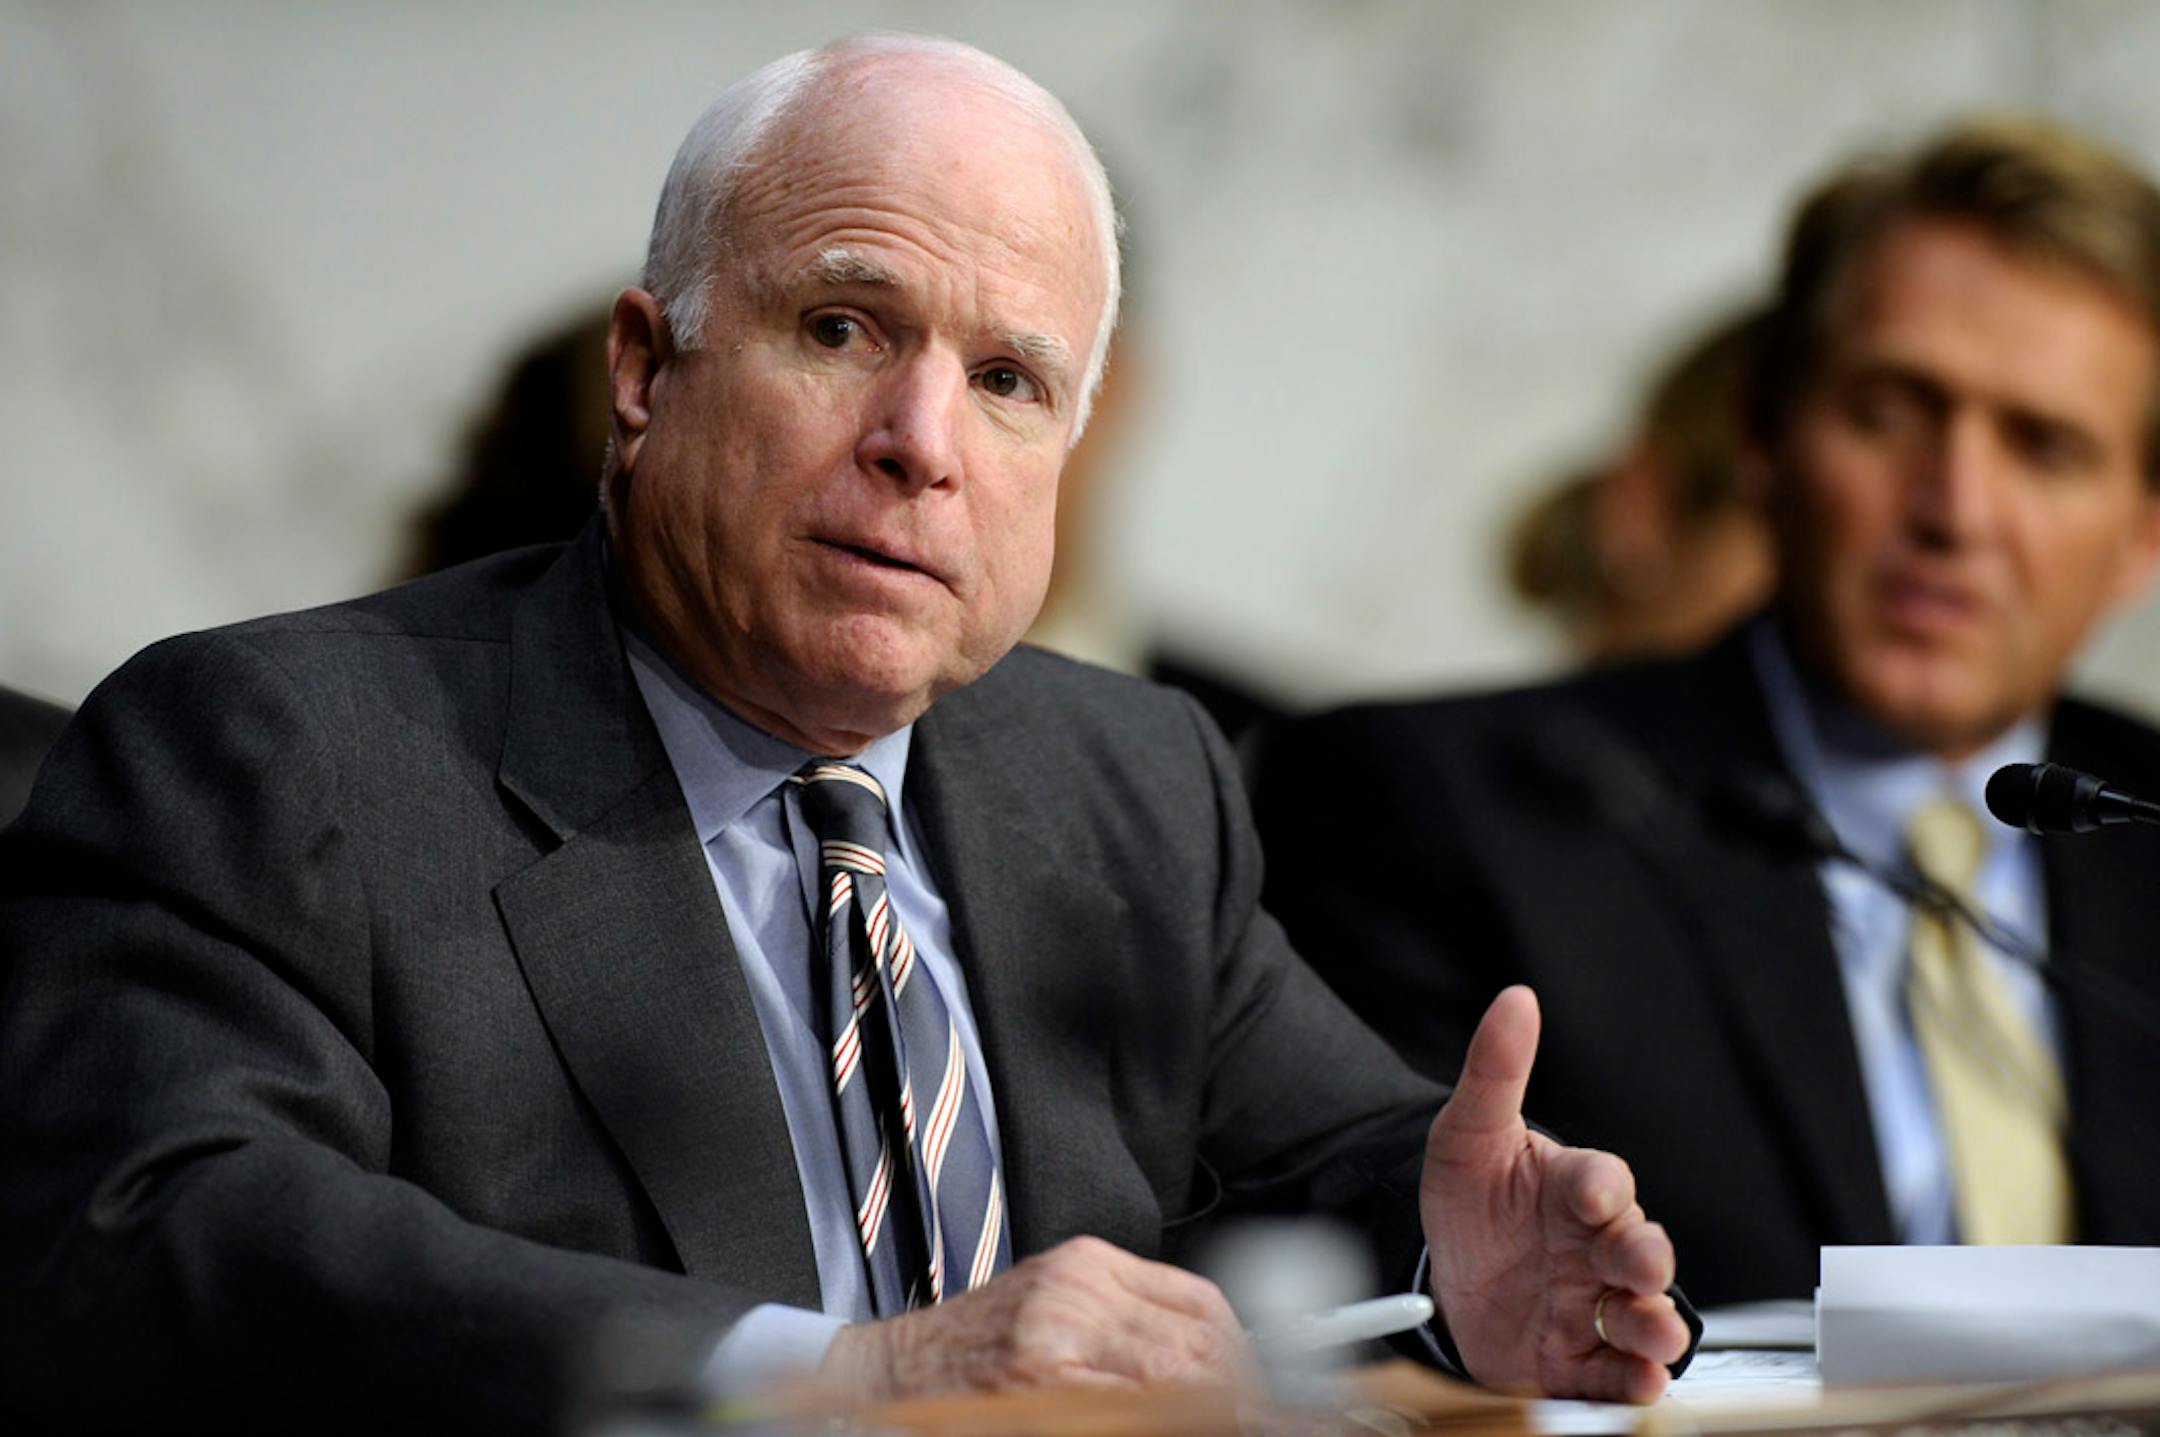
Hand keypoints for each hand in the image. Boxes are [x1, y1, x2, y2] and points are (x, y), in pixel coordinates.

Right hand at [816, 1235, 1252, 1401]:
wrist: (887, 1377)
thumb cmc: (972, 1353)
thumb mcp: (1058, 1310)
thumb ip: (1130, 1327)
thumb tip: (1219, 1372)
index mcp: (1088, 1265)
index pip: (1201, 1304)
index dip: (1244, 1358)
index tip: (1266, 1396)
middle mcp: (1076, 1290)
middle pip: (1198, 1343)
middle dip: (1239, 1394)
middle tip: (1265, 1419)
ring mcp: (1056, 1336)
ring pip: (1174, 1379)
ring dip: (1211, 1407)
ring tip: (1235, 1421)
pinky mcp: (1038, 1380)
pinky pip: (1129, 1407)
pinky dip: (1163, 1416)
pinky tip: (1172, 1422)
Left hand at [1420, 985, 1689, 1402]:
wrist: (1441, 1270)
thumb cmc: (1472, 1197)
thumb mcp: (1467, 1134)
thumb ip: (1494, 1070)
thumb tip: (1515, 999)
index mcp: (1576, 1188)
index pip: (1603, 1178)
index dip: (1603, 1186)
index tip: (1593, 1192)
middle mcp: (1596, 1246)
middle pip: (1638, 1248)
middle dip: (1646, 1257)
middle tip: (1641, 1264)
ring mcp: (1591, 1303)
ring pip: (1641, 1312)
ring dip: (1655, 1324)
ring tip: (1651, 1332)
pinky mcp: (1577, 1356)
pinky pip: (1615, 1372)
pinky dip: (1633, 1381)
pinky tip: (1640, 1383)